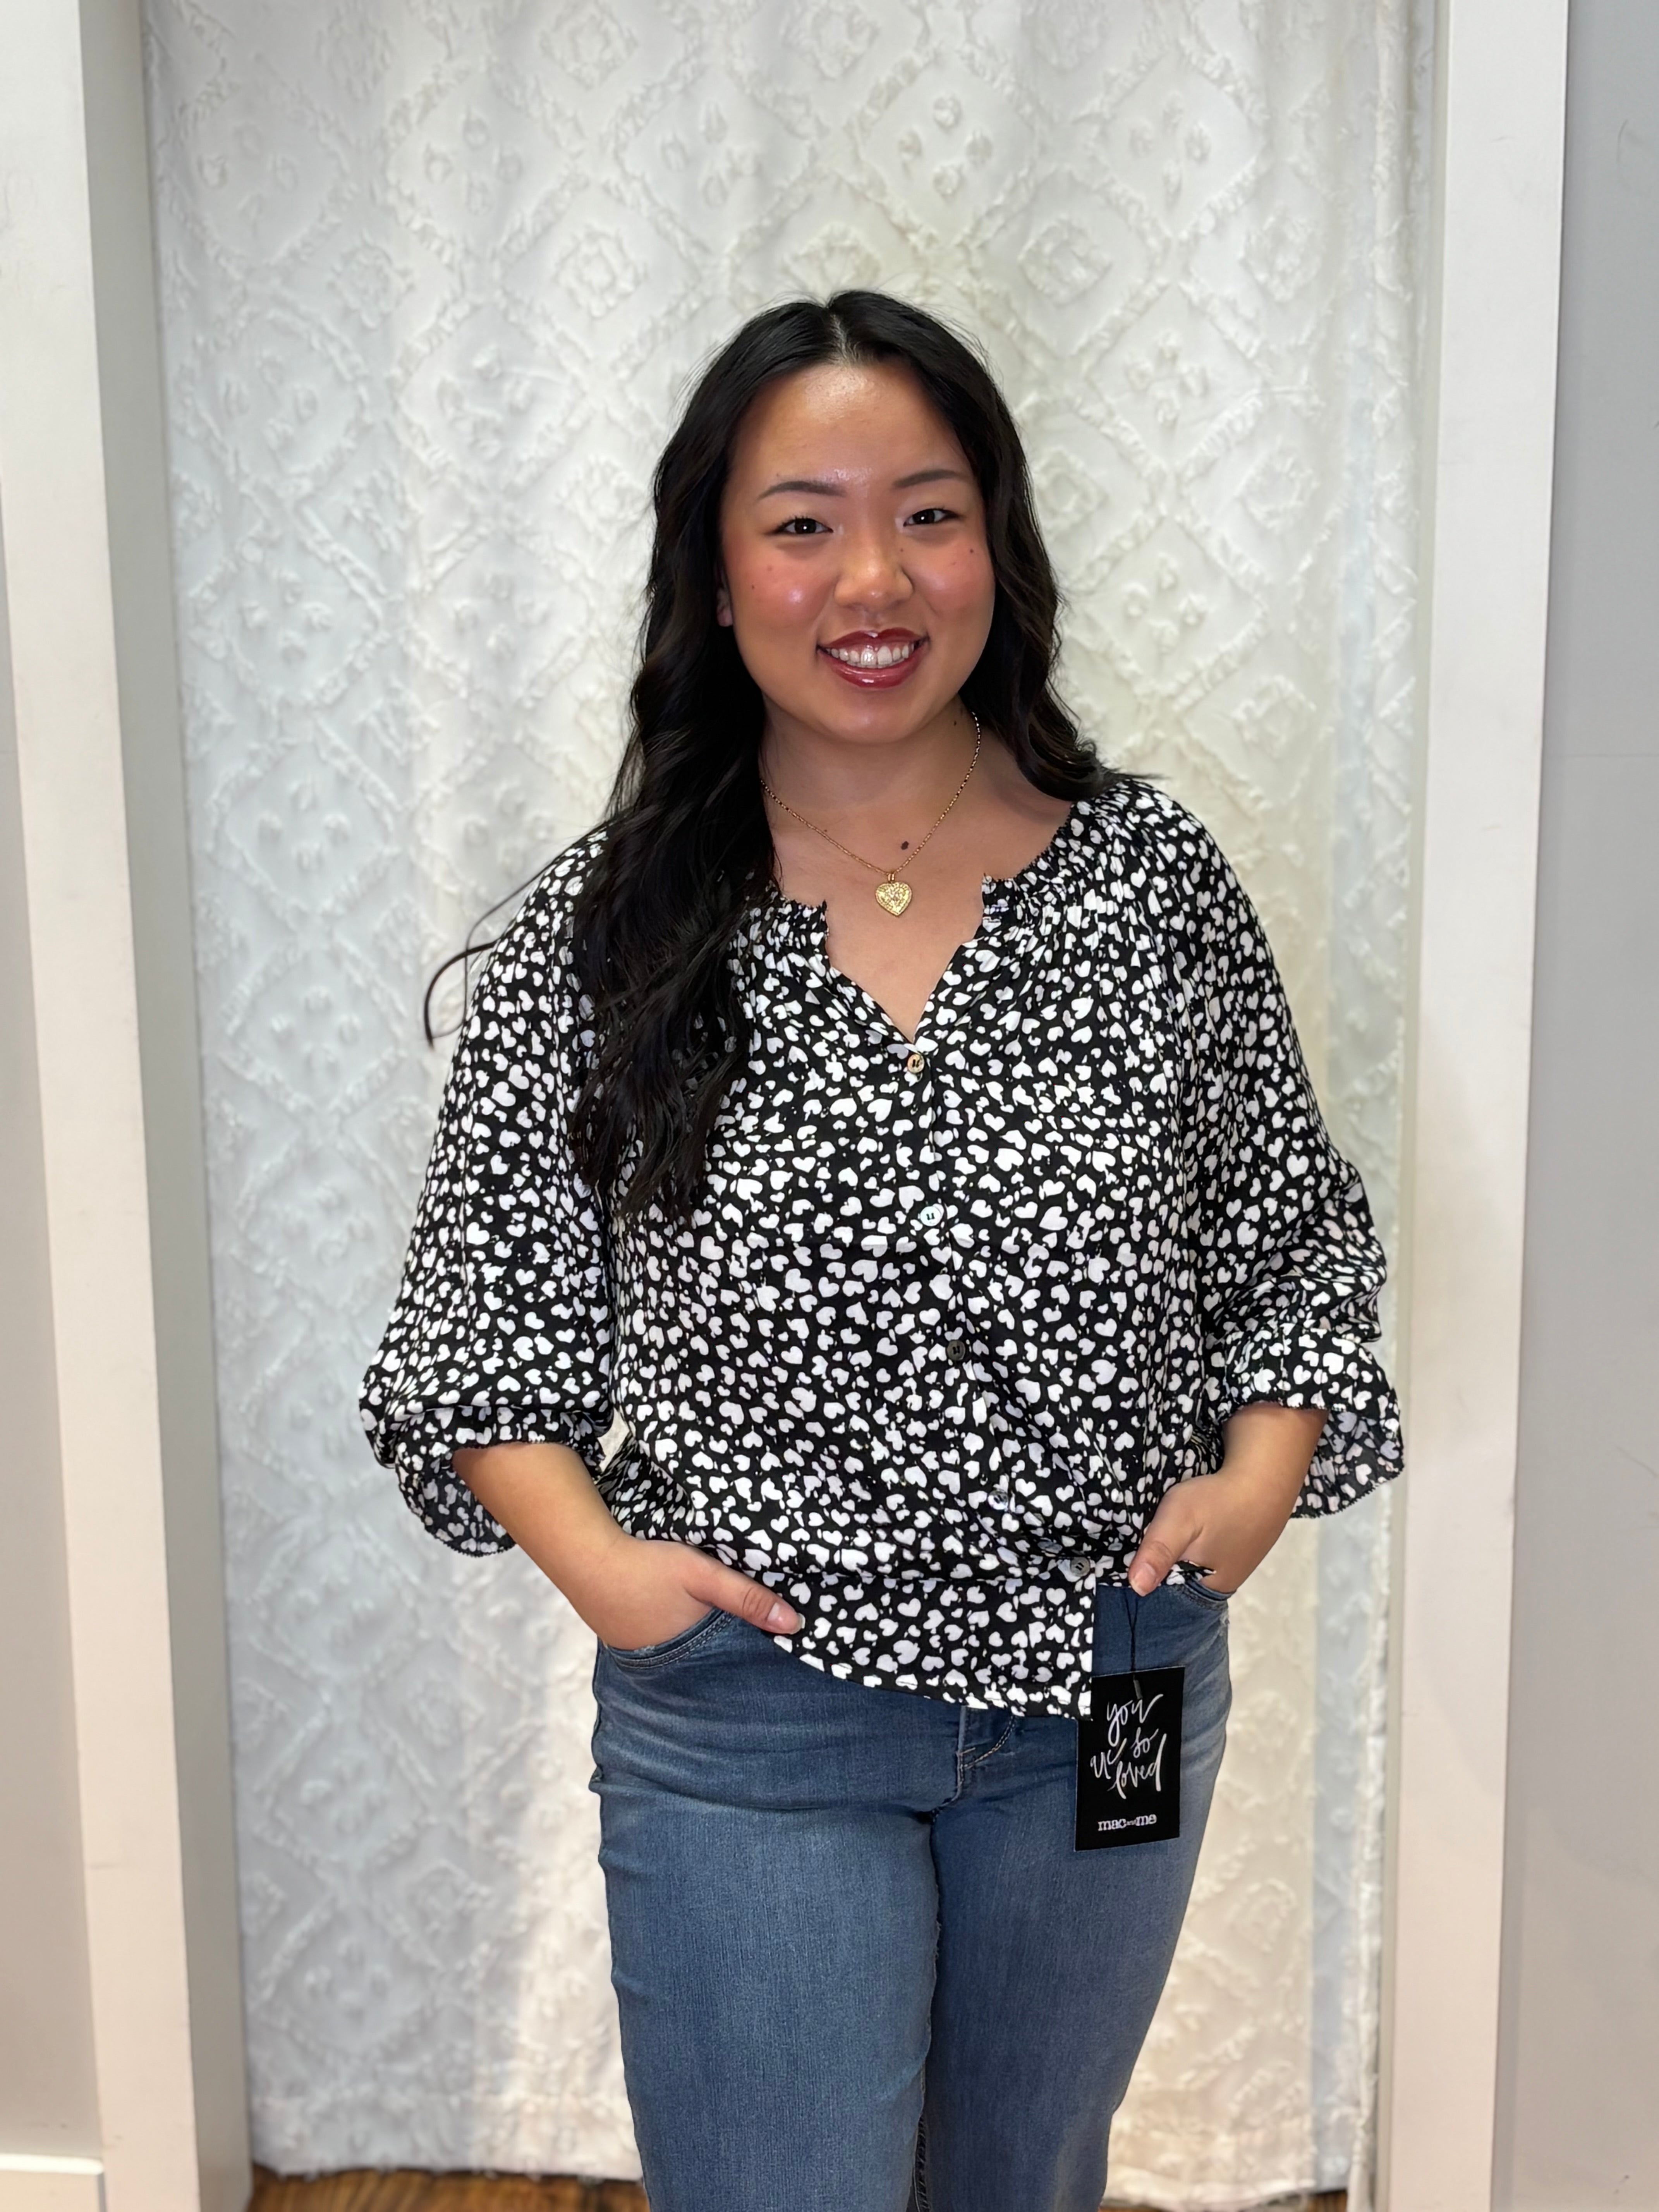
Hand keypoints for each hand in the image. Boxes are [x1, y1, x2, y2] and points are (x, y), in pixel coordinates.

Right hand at [564, 1526, 801, 1651]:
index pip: (731, 1664)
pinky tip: (682, 1617)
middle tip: (749, 1638)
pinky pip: (663, 1642)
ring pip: (686, 1652)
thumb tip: (794, 1624)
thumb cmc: (646, 1565)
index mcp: (689, 1654)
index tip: (776, 1650)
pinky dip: (676, 1632)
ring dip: (700, 1641)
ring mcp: (642, 1655)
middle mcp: (666, 1664)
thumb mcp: (703, 1575)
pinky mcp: (627, 1639)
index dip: (752, 1656)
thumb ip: (747, 1598)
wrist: (585, 1557)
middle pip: (708, 1661)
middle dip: (728, 1653)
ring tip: (719, 1627)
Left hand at [1126, 1404, 1325, 1596]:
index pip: (1165, 1592)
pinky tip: (1194, 1526)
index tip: (1131, 1554)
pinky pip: (1209, 1550)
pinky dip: (1198, 1540)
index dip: (1148, 1573)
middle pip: (1179, 1579)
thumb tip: (1136, 1588)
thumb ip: (1157, 1553)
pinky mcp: (1241, 1546)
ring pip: (1194, 1564)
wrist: (1265, 1474)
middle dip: (1163, 1563)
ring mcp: (1235, 1564)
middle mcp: (1223, 1583)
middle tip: (1148, 1534)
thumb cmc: (1219, 1500)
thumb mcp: (1178, 1522)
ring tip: (1170, 1529)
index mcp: (1207, 1587)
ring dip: (1181, 1551)